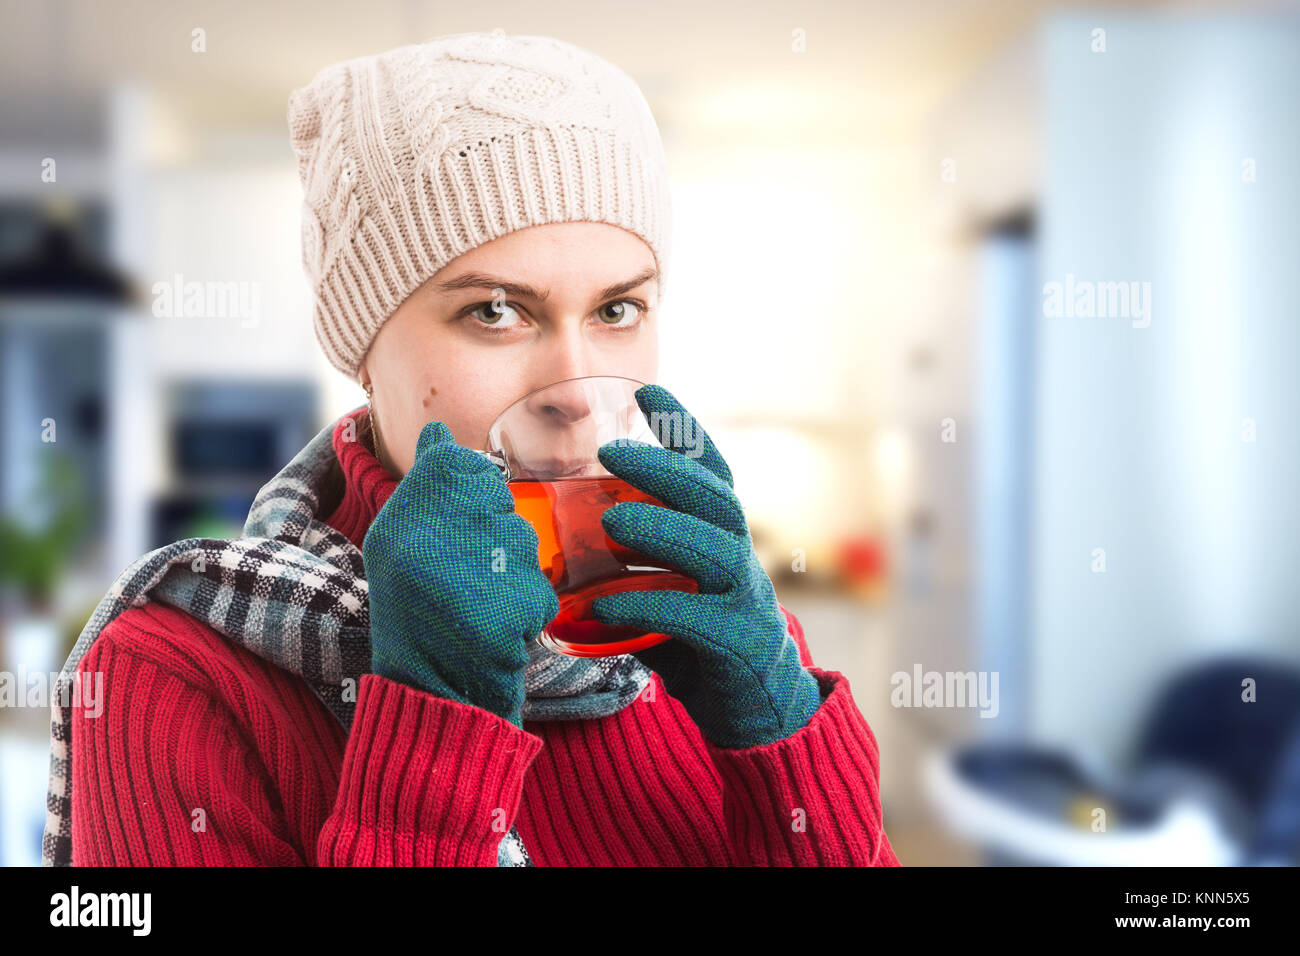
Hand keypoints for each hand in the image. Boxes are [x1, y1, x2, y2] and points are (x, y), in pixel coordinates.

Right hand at [363, 420, 558, 728]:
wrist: (428, 696)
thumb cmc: (410, 615)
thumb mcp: (396, 544)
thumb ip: (426, 485)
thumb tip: (441, 431)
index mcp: (406, 511)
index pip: (464, 465)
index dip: (467, 496)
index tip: (450, 530)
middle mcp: (446, 531)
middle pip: (499, 503)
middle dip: (492, 535)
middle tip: (459, 578)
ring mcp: (488, 568)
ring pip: (524, 545)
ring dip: (510, 573)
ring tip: (474, 606)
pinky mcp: (524, 604)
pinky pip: (540, 589)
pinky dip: (526, 609)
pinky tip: (496, 629)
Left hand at [589, 384, 822, 748]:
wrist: (753, 708)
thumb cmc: (699, 638)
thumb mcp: (667, 587)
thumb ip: (631, 562)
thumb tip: (559, 538)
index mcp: (722, 533)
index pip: (711, 468)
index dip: (683, 427)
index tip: (649, 388)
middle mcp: (741, 554)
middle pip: (714, 496)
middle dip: (665, 468)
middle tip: (611, 451)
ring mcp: (746, 597)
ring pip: (715, 547)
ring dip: (662, 528)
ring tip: (611, 523)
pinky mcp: (737, 643)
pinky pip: (693, 616)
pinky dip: (648, 605)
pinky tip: (604, 604)